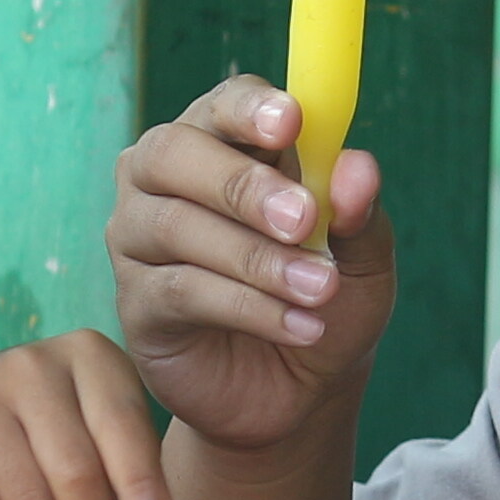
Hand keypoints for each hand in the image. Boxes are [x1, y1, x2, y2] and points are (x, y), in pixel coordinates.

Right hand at [106, 75, 392, 463]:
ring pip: (175, 225)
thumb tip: (359, 167)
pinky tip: (300, 326)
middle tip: (303, 220)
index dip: (250, 109)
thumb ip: (359, 212)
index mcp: (223, 144)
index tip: (291, 123)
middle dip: (242, 184)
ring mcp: (139, 239)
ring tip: (321, 289)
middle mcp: (164, 179)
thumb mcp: (363, 258)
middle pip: (174, 153)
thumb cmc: (325, 299)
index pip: (222, 106)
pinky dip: (246, 307)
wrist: (300, 393)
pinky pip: (180, 291)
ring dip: (255, 258)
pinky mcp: (136, 304)